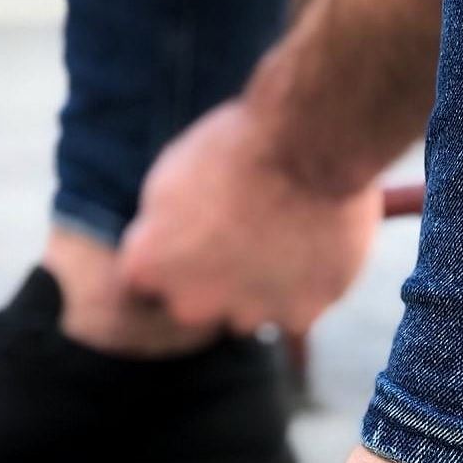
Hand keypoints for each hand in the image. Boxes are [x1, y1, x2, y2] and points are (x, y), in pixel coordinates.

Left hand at [119, 99, 382, 334]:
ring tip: (285, 232)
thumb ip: (160, 227)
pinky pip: (299, 306)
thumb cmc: (237, 147)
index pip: (145, 279)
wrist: (309, 145)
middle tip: (245, 229)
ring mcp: (246, 315)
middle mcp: (190, 305)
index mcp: (148, 266)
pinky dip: (306, 285)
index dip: (172, 253)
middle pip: (198, 302)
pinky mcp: (299, 317)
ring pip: (251, 309)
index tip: (195, 229)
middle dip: (215, 277)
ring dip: (261, 284)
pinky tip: (317, 245)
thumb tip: (163, 245)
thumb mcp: (170, 176)